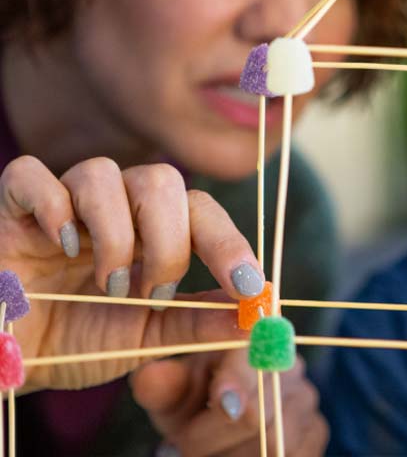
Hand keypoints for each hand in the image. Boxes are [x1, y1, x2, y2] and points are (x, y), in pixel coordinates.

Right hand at [0, 155, 265, 389]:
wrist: (11, 358)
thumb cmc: (78, 340)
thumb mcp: (147, 337)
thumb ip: (198, 322)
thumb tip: (256, 314)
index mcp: (151, 228)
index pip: (202, 211)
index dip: (229, 243)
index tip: (249, 286)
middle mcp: (115, 205)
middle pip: (162, 181)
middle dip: (169, 243)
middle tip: (152, 294)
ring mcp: (63, 201)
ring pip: (103, 173)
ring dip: (115, 234)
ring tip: (107, 283)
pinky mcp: (12, 208)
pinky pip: (31, 175)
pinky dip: (51, 205)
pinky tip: (60, 245)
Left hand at [132, 350, 328, 455]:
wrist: (217, 424)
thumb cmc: (192, 400)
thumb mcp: (172, 392)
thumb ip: (162, 385)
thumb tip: (150, 376)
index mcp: (257, 335)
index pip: (257, 352)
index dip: (238, 378)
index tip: (220, 400)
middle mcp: (291, 363)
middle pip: (263, 407)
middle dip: (214, 434)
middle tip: (182, 443)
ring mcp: (308, 398)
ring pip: (273, 441)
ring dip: (228, 455)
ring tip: (203, 449)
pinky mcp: (317, 432)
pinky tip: (232, 455)